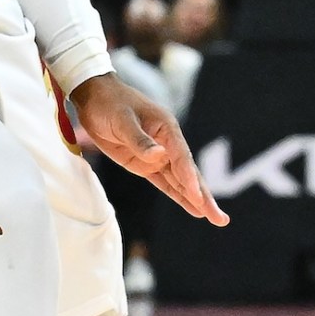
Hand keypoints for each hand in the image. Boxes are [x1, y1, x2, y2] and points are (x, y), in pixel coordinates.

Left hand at [70, 74, 227, 224]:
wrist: (94, 96)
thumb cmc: (109, 103)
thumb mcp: (122, 119)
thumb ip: (140, 139)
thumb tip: (160, 155)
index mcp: (166, 128)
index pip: (181, 157)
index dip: (189, 178)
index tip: (197, 197)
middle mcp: (167, 143)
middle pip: (189, 174)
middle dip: (204, 197)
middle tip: (220, 219)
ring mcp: (157, 156)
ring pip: (181, 182)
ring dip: (196, 201)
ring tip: (215, 218)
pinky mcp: (145, 164)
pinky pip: (165, 183)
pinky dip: (179, 196)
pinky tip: (193, 208)